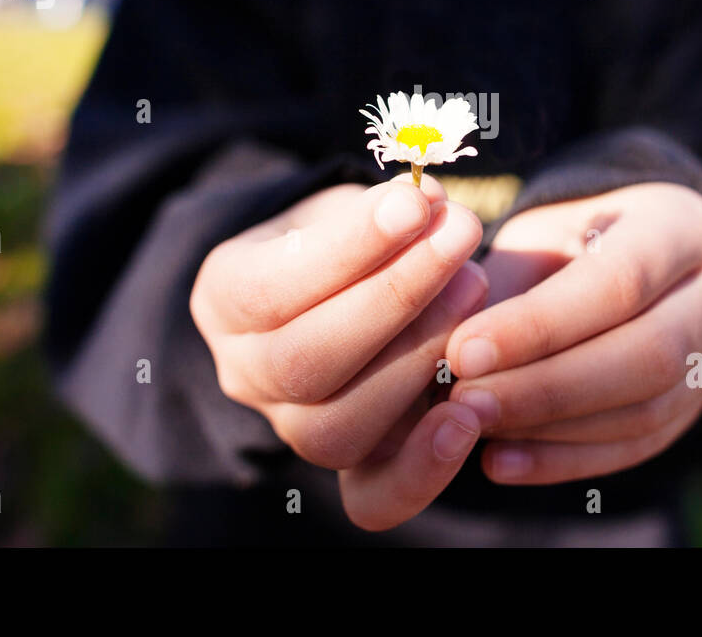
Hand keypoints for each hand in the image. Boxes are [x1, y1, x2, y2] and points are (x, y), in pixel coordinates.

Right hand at [190, 174, 486, 529]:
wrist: (342, 290)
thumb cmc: (347, 237)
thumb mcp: (348, 206)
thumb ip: (381, 210)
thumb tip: (428, 207)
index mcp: (225, 298)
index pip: (274, 286)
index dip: (349, 248)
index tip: (415, 203)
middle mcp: (245, 374)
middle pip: (305, 361)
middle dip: (396, 296)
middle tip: (460, 239)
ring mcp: (292, 427)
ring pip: (338, 429)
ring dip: (418, 359)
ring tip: (475, 289)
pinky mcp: (348, 469)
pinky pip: (374, 498)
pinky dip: (425, 468)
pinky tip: (470, 416)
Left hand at [443, 183, 701, 484]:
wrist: (637, 253)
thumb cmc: (571, 237)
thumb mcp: (542, 231)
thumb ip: (509, 282)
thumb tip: (454, 352)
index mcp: (681, 225)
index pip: (619, 281)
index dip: (540, 324)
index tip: (463, 351)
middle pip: (647, 354)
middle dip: (547, 387)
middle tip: (464, 401)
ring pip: (647, 410)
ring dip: (551, 428)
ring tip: (474, 428)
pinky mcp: (696, 407)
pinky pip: (636, 447)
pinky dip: (564, 459)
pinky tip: (501, 462)